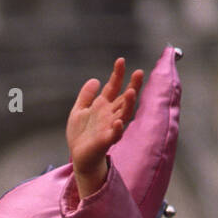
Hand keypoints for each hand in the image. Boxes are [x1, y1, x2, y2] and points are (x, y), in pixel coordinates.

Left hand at [66, 57, 143, 198]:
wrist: (79, 156)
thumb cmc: (80, 135)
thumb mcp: (78, 110)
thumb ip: (86, 96)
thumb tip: (95, 80)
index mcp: (103, 106)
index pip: (113, 87)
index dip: (117, 74)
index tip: (120, 60)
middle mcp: (110, 115)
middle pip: (125, 98)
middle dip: (133, 86)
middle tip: (139, 72)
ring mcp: (110, 128)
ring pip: (124, 114)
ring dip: (129, 104)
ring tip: (132, 92)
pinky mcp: (106, 141)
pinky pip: (114, 135)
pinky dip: (117, 129)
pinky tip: (118, 122)